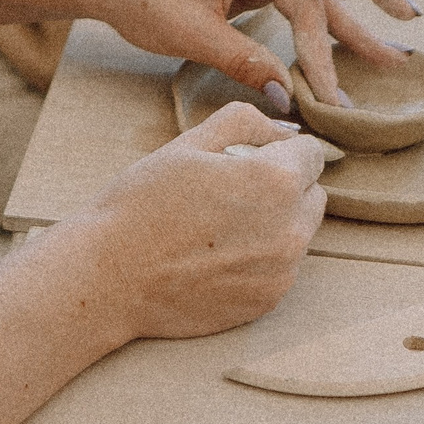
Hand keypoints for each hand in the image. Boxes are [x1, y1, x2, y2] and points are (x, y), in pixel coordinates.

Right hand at [73, 102, 329, 340]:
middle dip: (284, 186)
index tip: (248, 158)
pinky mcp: (268, 301)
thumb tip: (284, 130)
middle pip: (312, 194)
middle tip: (231, 190)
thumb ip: (246, 121)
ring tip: (219, 225)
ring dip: (275, 223)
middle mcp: (291, 229)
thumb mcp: (189, 143)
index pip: (312, 153)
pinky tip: (216, 255)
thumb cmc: (144, 203)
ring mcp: (282, 271)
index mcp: (276, 180)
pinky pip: (281, 267)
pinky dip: (261, 258)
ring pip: (299, 232)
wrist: (110, 276)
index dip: (279, 150)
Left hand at [91, 0, 417, 109]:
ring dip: (341, 33)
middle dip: (353, 32)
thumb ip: (244, 61)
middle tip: (392, 64)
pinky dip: (315, 30)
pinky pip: (294, 5)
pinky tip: (339, 49)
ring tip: (382, 62)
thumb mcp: (191, 33)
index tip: (402, 12)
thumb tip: (288, 97)